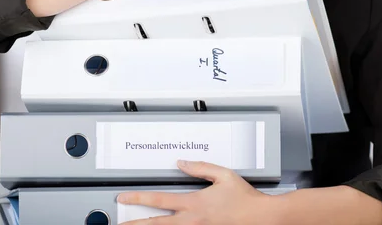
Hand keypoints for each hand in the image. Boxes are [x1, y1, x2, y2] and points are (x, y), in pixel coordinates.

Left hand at [117, 160, 279, 224]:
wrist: (262, 218)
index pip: (159, 199)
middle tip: (119, 223)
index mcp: (195, 202)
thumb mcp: (224, 175)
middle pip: (156, 224)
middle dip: (135, 223)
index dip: (138, 198)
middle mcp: (193, 220)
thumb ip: (200, 168)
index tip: (124, 198)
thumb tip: (182, 163)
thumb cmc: (246, 199)